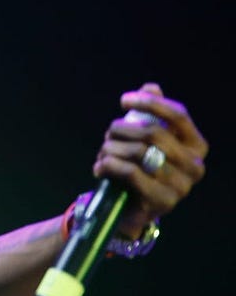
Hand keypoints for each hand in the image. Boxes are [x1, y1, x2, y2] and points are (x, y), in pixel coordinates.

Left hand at [94, 83, 207, 237]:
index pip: (178, 115)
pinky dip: (108, 165)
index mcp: (197, 146)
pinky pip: (130, 172)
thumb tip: (152, 87)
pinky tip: (99, 167)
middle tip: (108, 134)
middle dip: (122, 129)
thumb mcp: (147, 139)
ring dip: (111, 148)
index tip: (124, 100)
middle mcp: (195, 166)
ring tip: (103, 152)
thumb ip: (152, 113)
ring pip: (138, 152)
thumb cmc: (141, 166)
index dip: (150, 103)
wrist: (133, 208)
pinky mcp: (162, 201)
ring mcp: (181, 186)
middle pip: (153, 133)